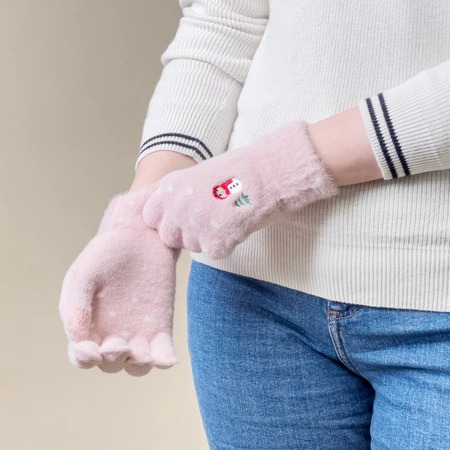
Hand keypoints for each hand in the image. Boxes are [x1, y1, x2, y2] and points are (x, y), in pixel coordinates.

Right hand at [58, 184, 179, 376]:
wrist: (140, 238)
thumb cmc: (105, 255)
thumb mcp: (83, 275)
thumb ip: (75, 304)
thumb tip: (76, 338)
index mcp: (87, 327)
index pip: (82, 357)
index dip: (84, 359)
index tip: (90, 349)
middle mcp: (111, 336)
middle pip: (110, 364)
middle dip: (112, 359)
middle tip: (118, 344)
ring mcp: (138, 334)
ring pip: (137, 365)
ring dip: (138, 364)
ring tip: (141, 351)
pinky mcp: (161, 327)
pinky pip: (163, 352)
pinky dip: (165, 360)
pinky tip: (167, 359)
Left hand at [142, 119, 338, 258]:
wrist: (266, 173)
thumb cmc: (235, 171)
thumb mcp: (195, 176)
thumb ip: (176, 196)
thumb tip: (167, 216)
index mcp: (168, 189)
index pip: (151, 218)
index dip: (167, 221)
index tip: (182, 217)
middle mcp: (176, 208)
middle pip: (169, 238)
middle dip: (186, 234)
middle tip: (209, 219)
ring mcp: (193, 227)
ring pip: (193, 247)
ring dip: (207, 238)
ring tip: (227, 216)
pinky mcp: (213, 243)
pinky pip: (214, 252)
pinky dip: (227, 243)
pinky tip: (237, 224)